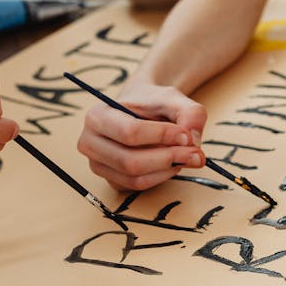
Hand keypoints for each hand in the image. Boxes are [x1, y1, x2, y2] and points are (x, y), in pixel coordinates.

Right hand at [77, 82, 207, 191]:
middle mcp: (90, 142)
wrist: (141, 109)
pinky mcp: (110, 179)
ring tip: (187, 157)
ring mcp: (97, 164)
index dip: (162, 137)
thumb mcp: (174, 98)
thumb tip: (193, 142)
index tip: (187, 135)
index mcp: (98, 116)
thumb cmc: (153, 102)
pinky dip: (160, 177)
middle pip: (130, 161)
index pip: (130, 132)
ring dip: (167, 170)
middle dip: (168, 158)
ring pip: (134, 177)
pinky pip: (137, 186)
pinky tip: (173, 163)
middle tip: (196, 154)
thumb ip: (189, 113)